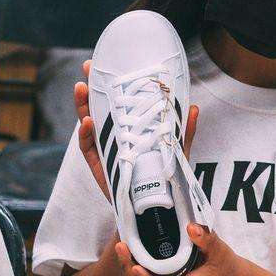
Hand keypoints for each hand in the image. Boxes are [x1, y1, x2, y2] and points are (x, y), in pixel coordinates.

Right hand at [75, 58, 198, 200]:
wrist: (155, 210)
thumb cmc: (164, 179)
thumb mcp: (176, 151)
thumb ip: (184, 132)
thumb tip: (193, 107)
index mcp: (130, 129)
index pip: (118, 103)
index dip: (111, 84)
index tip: (106, 64)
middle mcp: (114, 138)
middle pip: (98, 109)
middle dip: (91, 88)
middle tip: (88, 69)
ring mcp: (105, 151)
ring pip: (88, 125)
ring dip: (83, 107)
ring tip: (82, 89)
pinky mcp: (100, 168)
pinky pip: (89, 149)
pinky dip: (86, 135)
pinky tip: (87, 122)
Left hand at [114, 224, 250, 275]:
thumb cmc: (224, 266)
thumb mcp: (219, 250)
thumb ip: (206, 239)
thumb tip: (191, 227)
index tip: (135, 265)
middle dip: (129, 270)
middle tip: (121, 247)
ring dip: (129, 271)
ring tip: (122, 248)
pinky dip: (135, 274)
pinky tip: (129, 256)